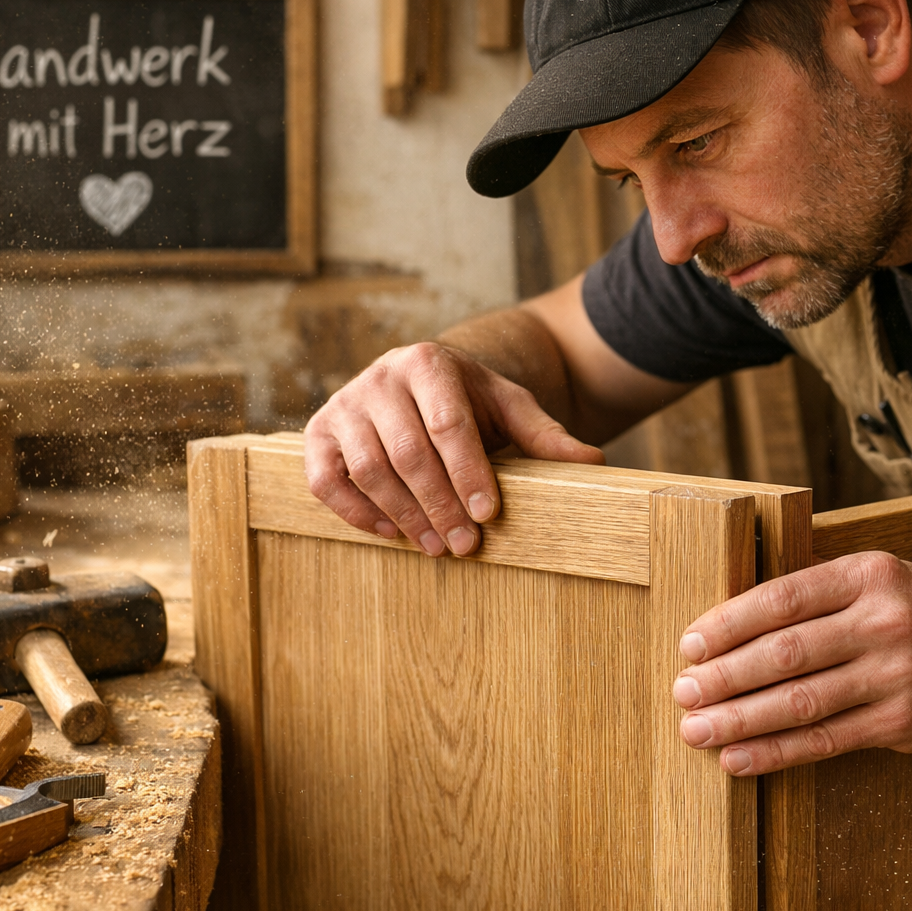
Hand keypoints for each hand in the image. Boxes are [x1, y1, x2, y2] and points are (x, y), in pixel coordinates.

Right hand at [304, 342, 603, 556]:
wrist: (419, 381)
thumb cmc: (468, 400)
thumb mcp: (508, 406)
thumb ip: (545, 434)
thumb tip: (593, 462)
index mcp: (427, 362)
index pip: (447, 423)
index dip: (468, 472)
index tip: (487, 514)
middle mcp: (379, 378)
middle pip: (408, 452)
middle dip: (439, 505)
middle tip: (465, 547)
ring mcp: (344, 404)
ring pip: (368, 470)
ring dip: (404, 516)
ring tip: (437, 548)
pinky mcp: (318, 434)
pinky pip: (325, 481)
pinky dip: (356, 513)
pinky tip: (393, 533)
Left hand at [671, 551, 911, 774]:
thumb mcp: (876, 577)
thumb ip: (815, 594)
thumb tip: (727, 622)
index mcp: (867, 575)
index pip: (782, 598)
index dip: (729, 624)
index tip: (690, 645)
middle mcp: (882, 622)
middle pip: (786, 653)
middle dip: (725, 677)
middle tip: (683, 692)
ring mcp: (895, 675)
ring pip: (800, 702)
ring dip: (740, 720)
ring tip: (697, 729)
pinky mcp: (901, 722)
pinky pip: (825, 741)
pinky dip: (775, 752)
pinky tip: (739, 758)